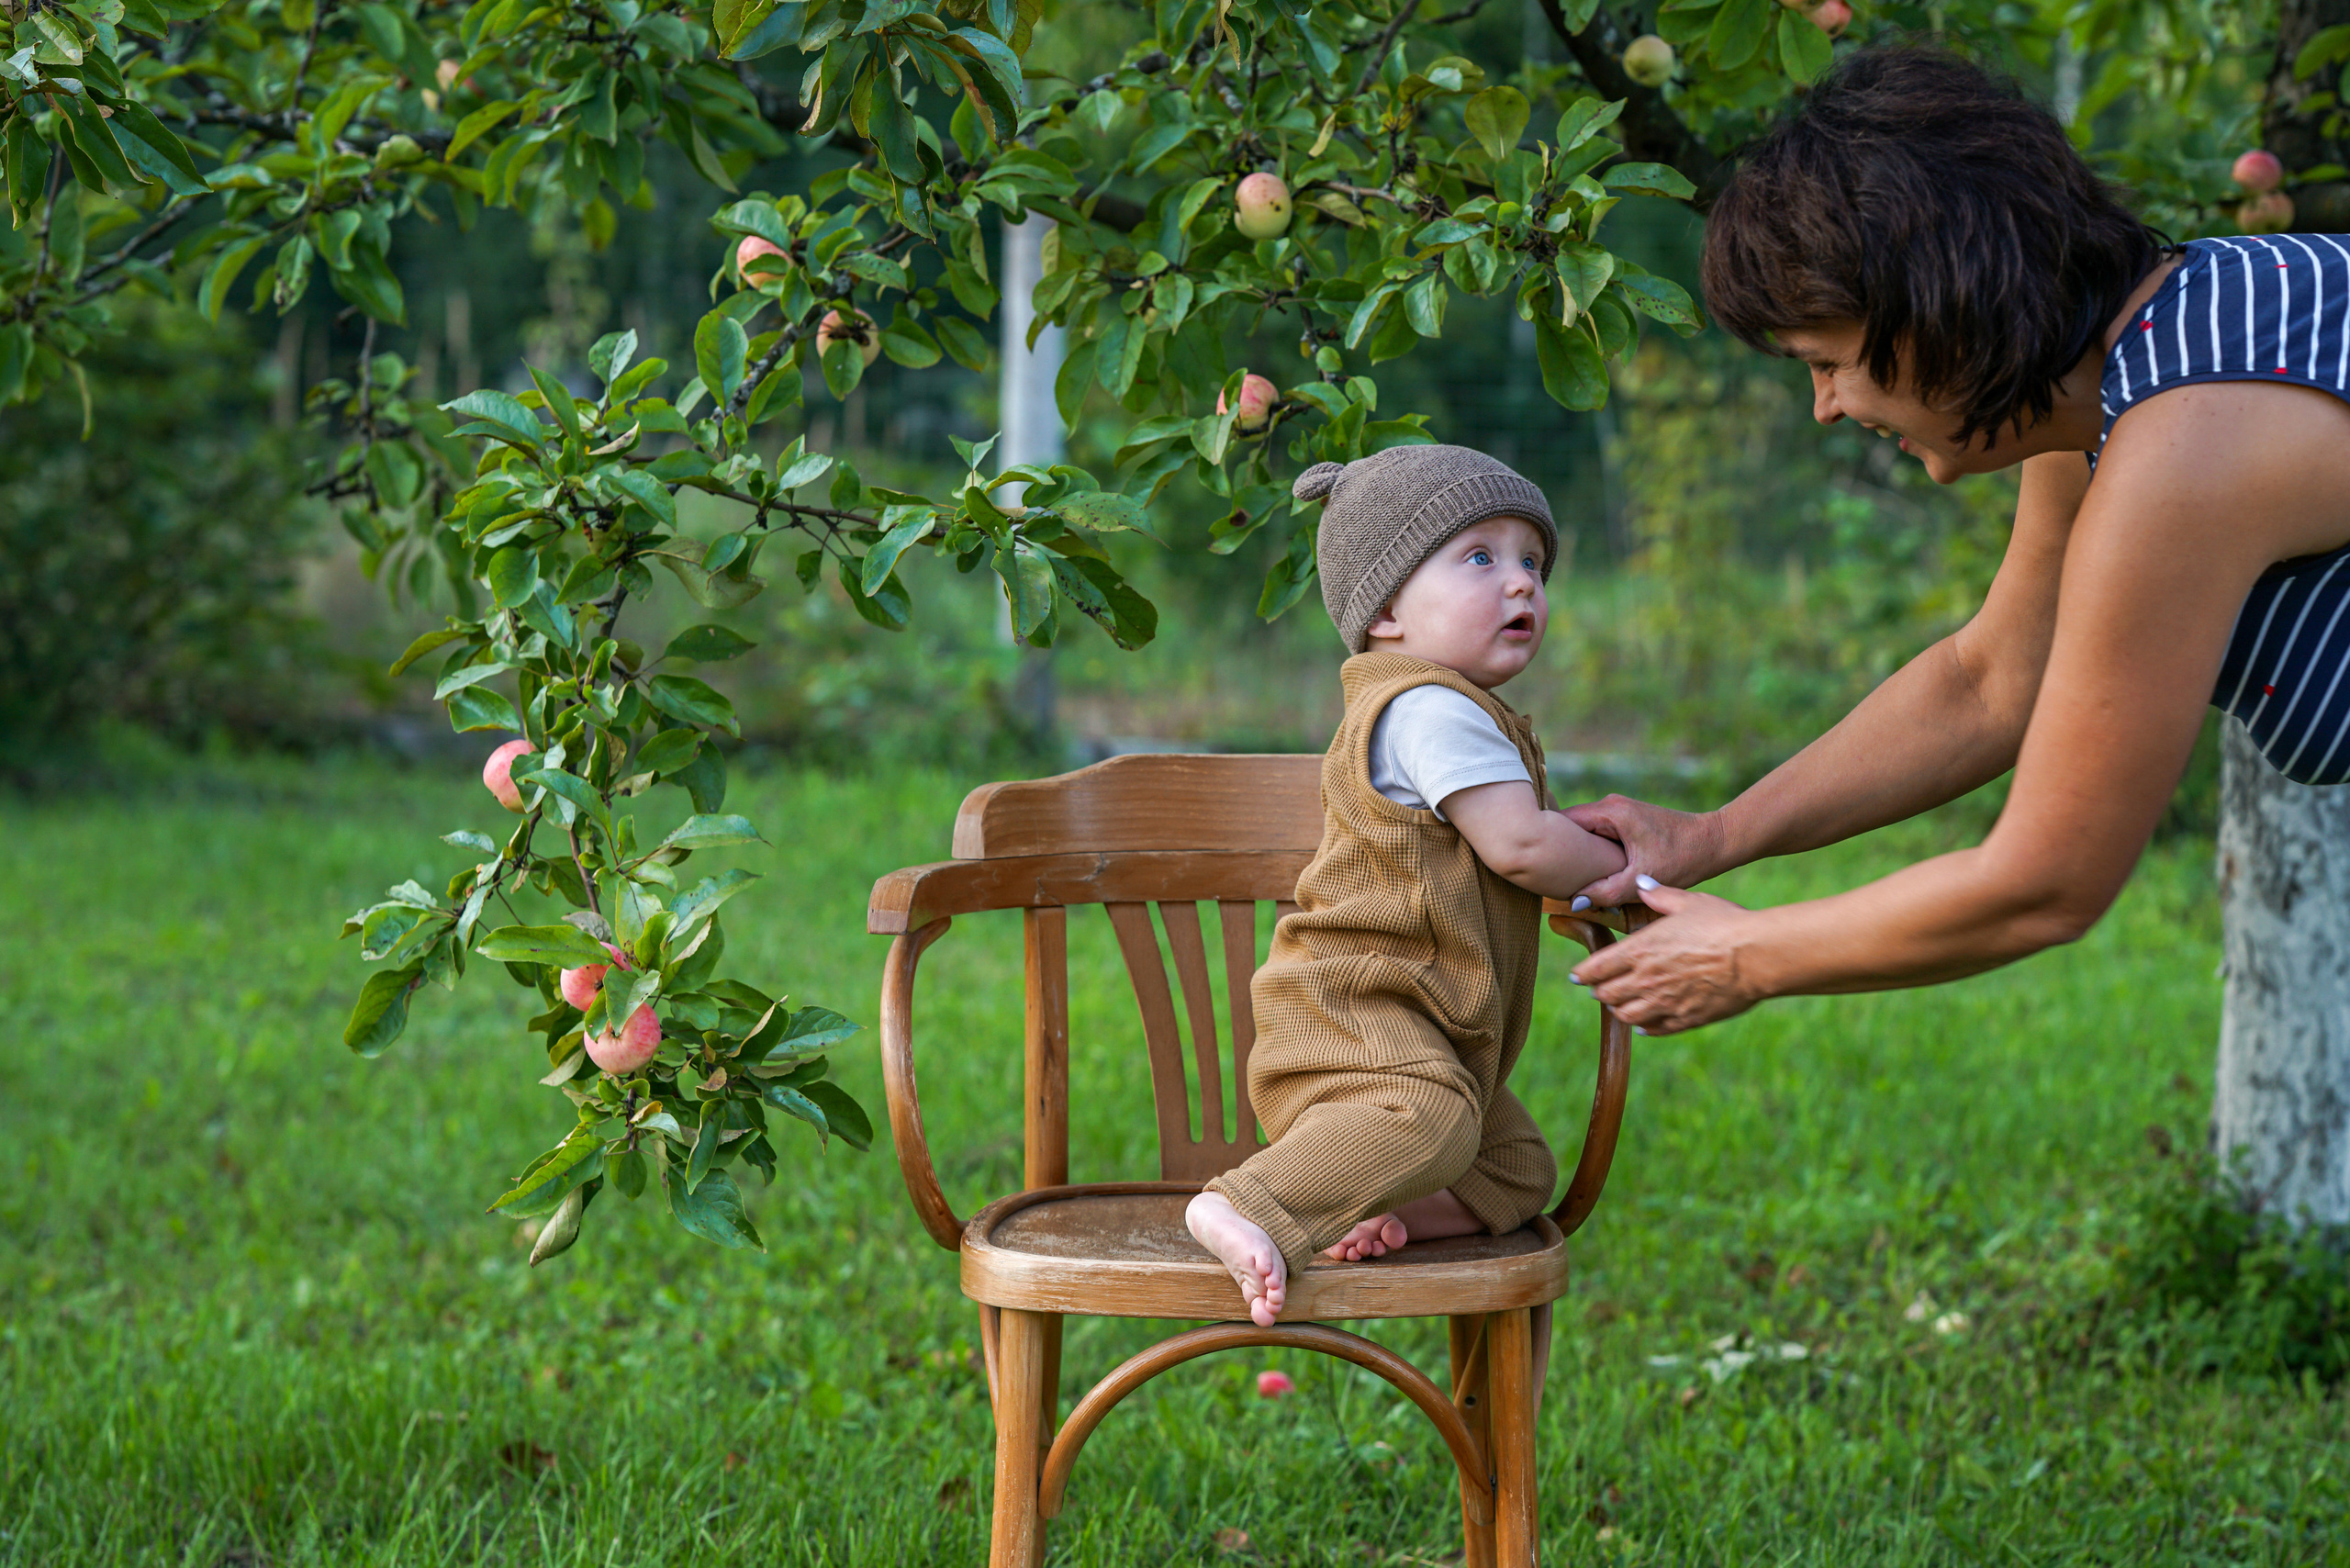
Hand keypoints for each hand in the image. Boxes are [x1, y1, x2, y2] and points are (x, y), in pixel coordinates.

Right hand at [1560, 795, 1727, 907]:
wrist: (1714, 842)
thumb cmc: (1684, 857)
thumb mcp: (1642, 879)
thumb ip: (1606, 891)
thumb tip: (1575, 902)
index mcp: (1611, 812)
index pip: (1562, 821)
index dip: (1548, 842)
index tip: (1541, 867)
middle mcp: (1610, 805)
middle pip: (1569, 826)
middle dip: (1560, 850)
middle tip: (1552, 878)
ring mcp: (1618, 811)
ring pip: (1583, 831)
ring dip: (1577, 852)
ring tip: (1568, 878)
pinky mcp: (1625, 820)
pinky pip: (1596, 833)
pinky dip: (1591, 851)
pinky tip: (1591, 873)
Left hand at [1570, 877, 1762, 1034]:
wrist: (1755, 956)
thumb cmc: (1723, 923)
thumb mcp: (1688, 902)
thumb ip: (1659, 895)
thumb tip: (1641, 883)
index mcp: (1640, 950)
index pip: (1597, 968)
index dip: (1583, 973)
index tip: (1577, 975)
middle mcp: (1646, 979)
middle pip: (1607, 994)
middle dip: (1599, 991)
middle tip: (1597, 989)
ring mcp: (1665, 1002)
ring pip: (1626, 1015)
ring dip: (1618, 1010)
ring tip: (1618, 1006)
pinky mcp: (1687, 1019)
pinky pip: (1656, 1028)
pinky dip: (1645, 1027)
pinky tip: (1643, 1025)